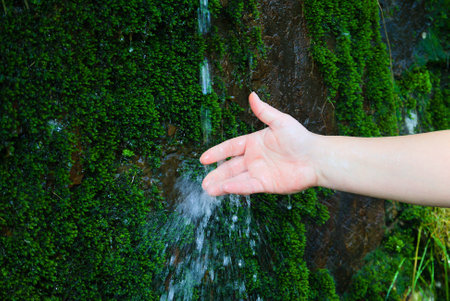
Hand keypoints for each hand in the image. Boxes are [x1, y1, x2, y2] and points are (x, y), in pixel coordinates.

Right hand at [200, 92, 319, 195]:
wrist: (316, 158)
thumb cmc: (301, 138)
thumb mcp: (280, 122)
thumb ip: (264, 111)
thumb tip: (252, 94)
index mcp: (254, 143)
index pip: (231, 148)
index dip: (217, 153)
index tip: (203, 159)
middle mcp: (254, 159)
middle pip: (230, 167)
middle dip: (217, 174)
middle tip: (203, 182)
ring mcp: (259, 172)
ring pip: (236, 179)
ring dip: (222, 184)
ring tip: (209, 190)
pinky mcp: (266, 184)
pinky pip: (248, 185)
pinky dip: (237, 187)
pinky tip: (225, 189)